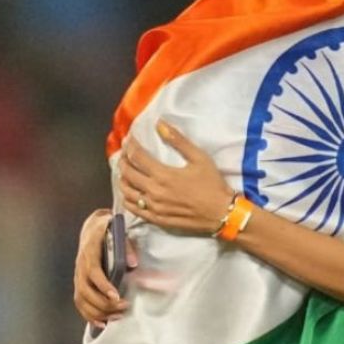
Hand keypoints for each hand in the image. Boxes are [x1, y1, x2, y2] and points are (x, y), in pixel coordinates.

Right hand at [73, 209, 138, 325]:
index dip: (103, 286)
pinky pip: (79, 303)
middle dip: (104, 303)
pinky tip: (101, 323)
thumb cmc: (108, 231)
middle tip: (123, 307)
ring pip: (81, 299)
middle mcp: (80, 265)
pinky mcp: (79, 283)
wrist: (92, 228)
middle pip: (86, 290)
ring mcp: (78, 275)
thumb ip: (127, 247)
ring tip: (116, 316)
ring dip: (98, 312)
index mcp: (89, 251)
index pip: (93, 271)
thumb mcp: (119, 232)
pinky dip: (89, 315)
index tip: (116, 297)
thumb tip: (133, 264)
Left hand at [120, 121, 235, 234]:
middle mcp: (154, 192)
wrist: (222, 213)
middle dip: (123, 160)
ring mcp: (154, 207)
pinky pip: (134, 209)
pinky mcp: (157, 219)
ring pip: (127, 192)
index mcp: (163, 175)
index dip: (130, 146)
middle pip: (128, 173)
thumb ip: (178, 140)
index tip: (129, 139)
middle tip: (124, 153)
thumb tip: (159, 124)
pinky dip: (127, 199)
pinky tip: (129, 193)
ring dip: (122, 179)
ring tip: (124, 171)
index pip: (137, 156)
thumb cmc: (212, 184)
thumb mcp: (199, 158)